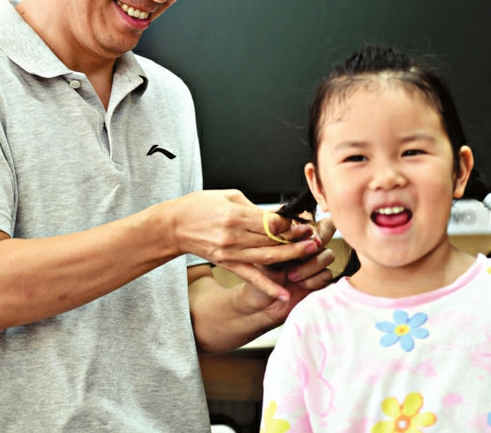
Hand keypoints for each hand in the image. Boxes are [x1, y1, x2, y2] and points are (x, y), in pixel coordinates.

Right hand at [170, 190, 326, 300]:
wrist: (175, 225)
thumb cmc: (199, 207)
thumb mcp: (229, 196)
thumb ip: (254, 207)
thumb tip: (278, 214)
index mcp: (235, 216)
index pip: (271, 223)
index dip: (291, 224)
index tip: (304, 223)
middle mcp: (234, 237)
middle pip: (273, 240)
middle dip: (297, 239)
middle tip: (315, 238)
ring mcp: (231, 253)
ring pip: (267, 258)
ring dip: (291, 256)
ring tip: (309, 253)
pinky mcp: (228, 264)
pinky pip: (251, 277)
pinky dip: (268, 287)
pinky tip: (283, 295)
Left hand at [231, 215, 336, 322]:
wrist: (260, 304)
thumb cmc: (259, 277)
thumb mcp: (264, 255)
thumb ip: (277, 240)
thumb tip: (287, 222)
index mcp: (294, 236)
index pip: (309, 223)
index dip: (310, 228)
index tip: (304, 235)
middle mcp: (306, 248)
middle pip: (325, 236)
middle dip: (314, 246)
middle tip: (300, 256)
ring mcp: (314, 263)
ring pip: (328, 255)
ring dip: (311, 265)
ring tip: (292, 276)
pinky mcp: (319, 280)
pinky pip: (327, 275)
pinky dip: (313, 280)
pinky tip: (300, 284)